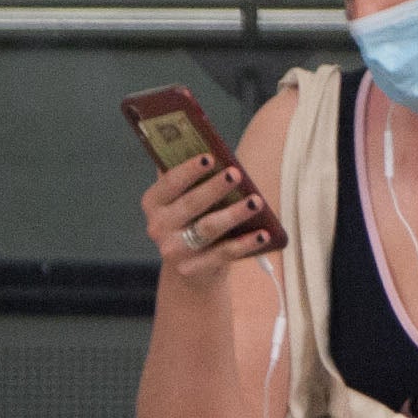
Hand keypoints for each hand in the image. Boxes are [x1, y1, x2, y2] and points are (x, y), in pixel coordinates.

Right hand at [142, 153, 273, 286]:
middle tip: (236, 174)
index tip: (210, 157)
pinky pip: (224, 253)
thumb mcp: (188, 201)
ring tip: (256, 201)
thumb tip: (210, 146)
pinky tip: (263, 234)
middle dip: (214, 188)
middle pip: (190, 204)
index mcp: (153, 203)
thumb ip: (193, 179)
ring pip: (208, 228)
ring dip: (234, 213)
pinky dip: (245, 243)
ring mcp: (173, 250)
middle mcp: (157, 227)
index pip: (169, 183)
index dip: (188, 170)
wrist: (192, 270)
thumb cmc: (194, 222)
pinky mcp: (192, 269)